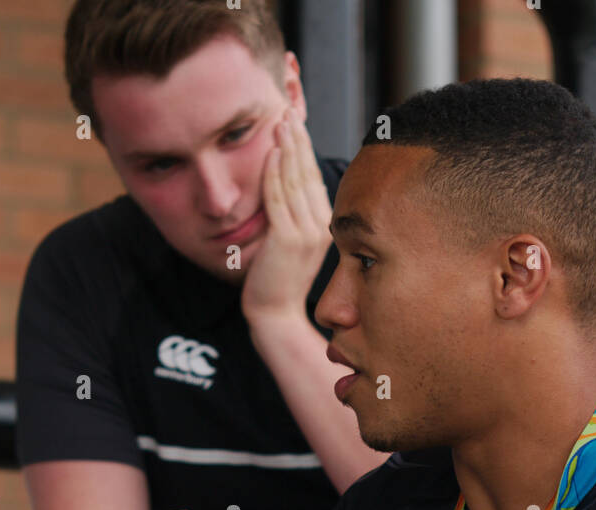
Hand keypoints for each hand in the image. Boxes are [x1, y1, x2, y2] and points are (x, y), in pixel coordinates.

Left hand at [241, 107, 333, 324]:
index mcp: (325, 225)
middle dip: (298, 139)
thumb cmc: (277, 281)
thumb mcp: (291, 243)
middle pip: (308, 173)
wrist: (276, 315)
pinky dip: (274, 173)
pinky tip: (269, 152)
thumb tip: (283, 186)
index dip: (304, 148)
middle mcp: (321, 226)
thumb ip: (292, 215)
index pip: (313, 178)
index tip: (295, 122)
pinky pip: (279, 199)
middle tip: (289, 109)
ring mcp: (306, 233)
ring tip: (280, 121)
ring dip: (286, 148)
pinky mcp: (287, 240)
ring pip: (295, 182)